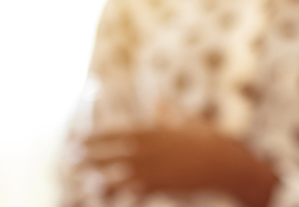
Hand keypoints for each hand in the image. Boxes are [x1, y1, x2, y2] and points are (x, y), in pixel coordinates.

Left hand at [80, 122, 277, 206]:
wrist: (227, 163)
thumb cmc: (208, 141)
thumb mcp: (186, 123)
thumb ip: (168, 114)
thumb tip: (158, 101)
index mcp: (154, 132)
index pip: (118, 133)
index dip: (96, 137)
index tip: (78, 138)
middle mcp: (152, 149)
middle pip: (114, 153)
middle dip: (92, 155)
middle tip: (71, 158)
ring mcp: (158, 169)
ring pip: (123, 175)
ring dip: (104, 179)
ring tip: (88, 182)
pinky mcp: (165, 186)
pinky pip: (140, 192)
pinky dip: (127, 195)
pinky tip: (115, 197)